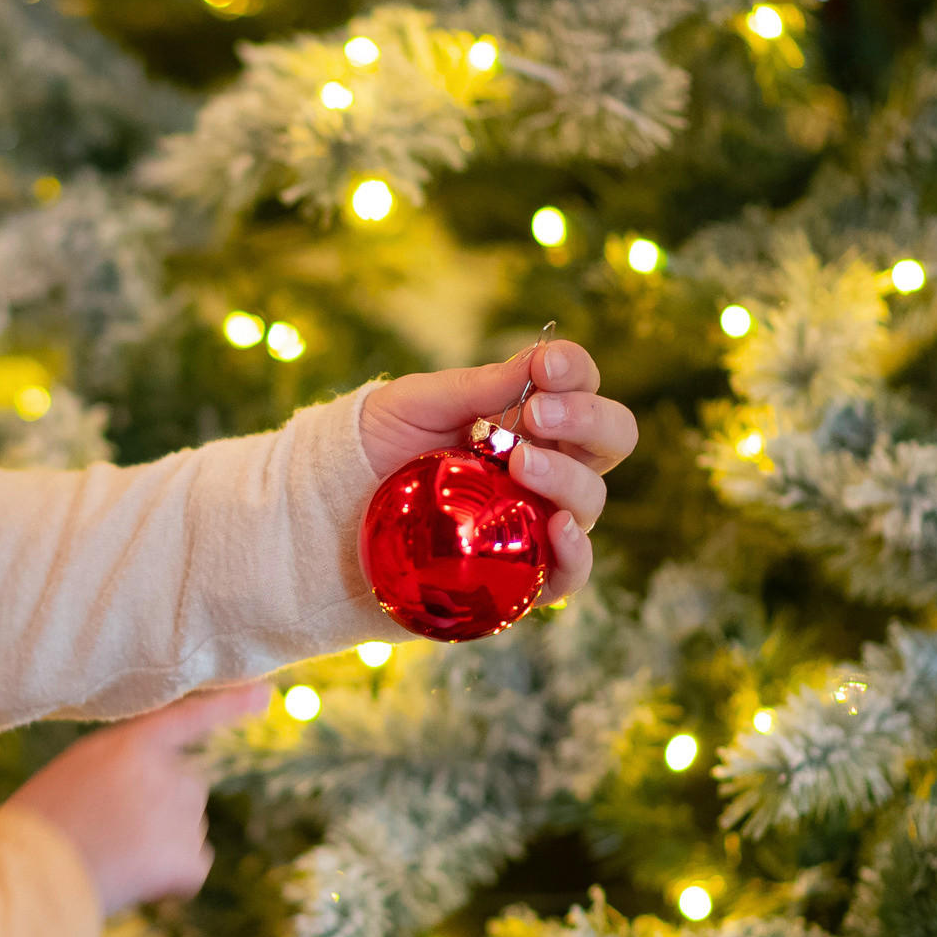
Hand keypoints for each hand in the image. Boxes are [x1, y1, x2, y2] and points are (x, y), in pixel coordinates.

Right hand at [6, 683, 270, 912]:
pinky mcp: (187, 858)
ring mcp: (179, 816)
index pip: (190, 717)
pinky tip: (134, 882)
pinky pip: (194, 869)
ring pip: (189, 829)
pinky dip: (172, 882)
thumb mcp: (76, 773)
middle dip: (163, 811)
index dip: (229, 704)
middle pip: (188, 787)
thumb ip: (124, 769)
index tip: (263, 694)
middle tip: (113, 835)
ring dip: (163, 846)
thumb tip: (164, 796)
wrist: (28, 876)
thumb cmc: (40, 827)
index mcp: (129, 745)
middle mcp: (164, 773)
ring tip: (113, 858)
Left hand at [360, 338, 635, 603]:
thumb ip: (475, 387)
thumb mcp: (415, 404)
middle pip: (608, 441)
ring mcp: (536, 521)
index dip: (575, 373)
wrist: (327, 516)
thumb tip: (537, 360)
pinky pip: (571, 572)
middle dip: (588, 418)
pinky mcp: (521, 576)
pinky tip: (558, 529)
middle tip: (538, 414)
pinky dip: (577, 552)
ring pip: (590, 499)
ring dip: (568, 477)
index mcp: (527, 419)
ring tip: (522, 462)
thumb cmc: (373, 450)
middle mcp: (544, 469)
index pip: (579, 389)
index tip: (546, 367)